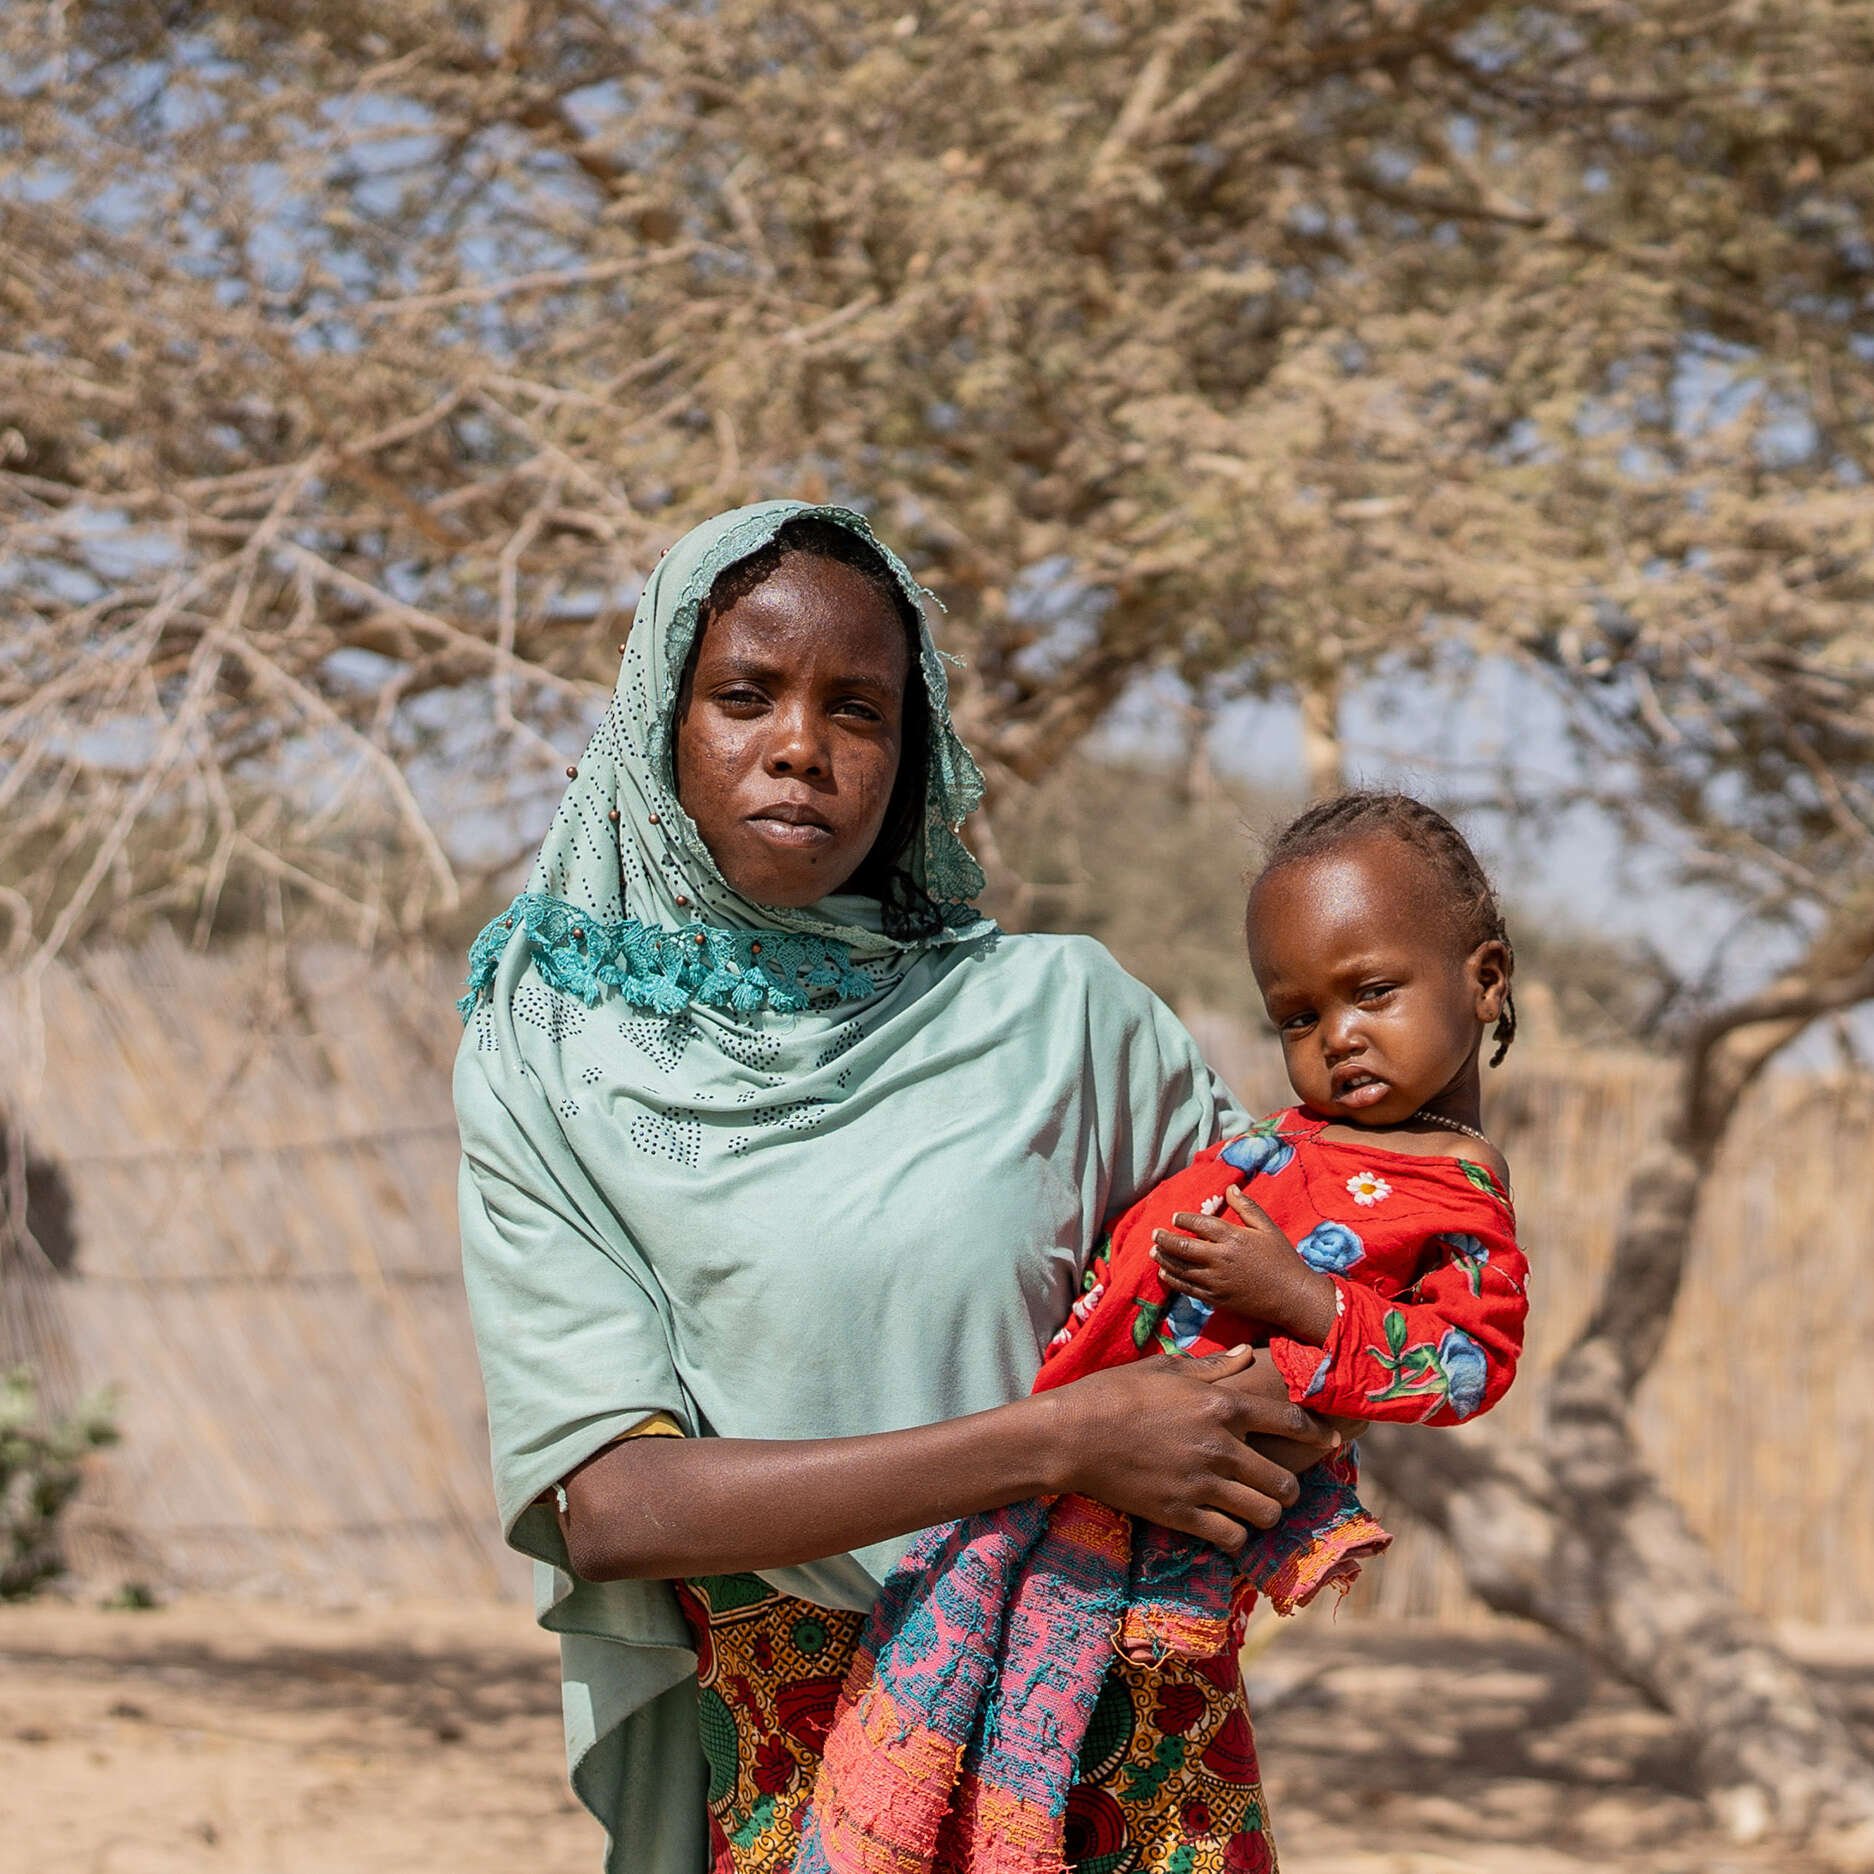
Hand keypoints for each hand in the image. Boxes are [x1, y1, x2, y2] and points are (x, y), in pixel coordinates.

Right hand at [1045, 1345, 1340, 1552]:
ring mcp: (1203, 1484)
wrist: (1073, 1435)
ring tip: (1254, 1507)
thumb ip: (1213, 1367)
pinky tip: (1225, 1525)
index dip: (1316, 1432)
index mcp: (1221, 1404)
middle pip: (1286, 1481)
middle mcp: (1221, 1446)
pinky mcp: (1182, 1514)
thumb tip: (1249, 1355)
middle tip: (1278, 1485)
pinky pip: (1232, 1538)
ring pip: (1266, 1514)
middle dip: (1289, 1486)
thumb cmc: (1115, 1393)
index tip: (1328, 1440)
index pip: (1291, 1420)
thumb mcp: (1165, 1369)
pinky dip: (1235, 1535)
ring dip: (1265, 1513)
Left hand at [1152, 1186, 1338, 1342]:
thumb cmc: (1282, 1259)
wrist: (1292, 1296)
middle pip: (1183, 1247)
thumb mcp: (1268, 1228)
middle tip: (1155, 1234)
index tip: (1174, 1217)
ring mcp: (1216, 1281)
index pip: (1200, 1224)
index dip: (1183, 1220)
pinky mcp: (1216, 1298)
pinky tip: (1164, 1273)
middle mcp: (1220, 1259)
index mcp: (1233, 1238)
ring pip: (1181, 1269)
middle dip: (1165, 1239)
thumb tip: (1230, 1187)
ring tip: (1153, 1252)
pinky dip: (1173, 1280)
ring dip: (1164, 1259)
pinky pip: (1187, 1288)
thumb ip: (1247, 1207)